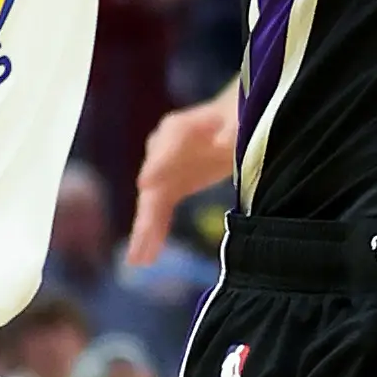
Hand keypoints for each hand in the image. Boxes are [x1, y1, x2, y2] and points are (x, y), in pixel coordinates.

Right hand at [127, 93, 237, 266]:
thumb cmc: (236, 117)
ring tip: (138, 259)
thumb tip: (221, 141)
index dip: (159, 164)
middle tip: (142, 235)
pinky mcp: (171, 187)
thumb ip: (231, 130)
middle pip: (154, 181)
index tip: (147, 184)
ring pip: (152, 202)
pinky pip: (160, 212)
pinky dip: (155, 232)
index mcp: (181, 128)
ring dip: (146, 230)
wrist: (232, 123)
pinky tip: (146, 257)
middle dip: (147, 211)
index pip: (167, 144)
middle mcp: (164, 148)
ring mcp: (164, 170)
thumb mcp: (239, 122)